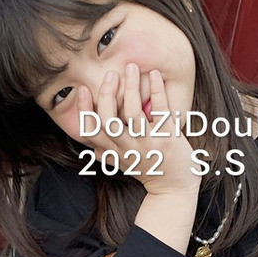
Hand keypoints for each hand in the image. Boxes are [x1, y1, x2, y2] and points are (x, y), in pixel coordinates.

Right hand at [76, 64, 201, 196]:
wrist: (174, 189)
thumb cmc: (150, 171)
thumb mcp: (125, 165)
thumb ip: (108, 155)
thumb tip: (92, 147)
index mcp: (115, 152)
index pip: (91, 132)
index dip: (83, 111)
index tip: (82, 90)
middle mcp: (128, 149)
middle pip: (108, 121)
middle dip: (106, 95)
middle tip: (111, 74)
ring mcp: (148, 145)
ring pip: (133, 113)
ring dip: (131, 87)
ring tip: (131, 67)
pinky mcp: (167, 140)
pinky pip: (160, 112)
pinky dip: (157, 91)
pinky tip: (155, 75)